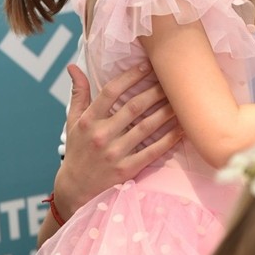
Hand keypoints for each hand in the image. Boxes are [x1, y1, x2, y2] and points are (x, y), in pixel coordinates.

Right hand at [52, 62, 181, 215]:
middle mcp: (102, 135)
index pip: (111, 92)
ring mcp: (115, 153)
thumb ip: (78, 93)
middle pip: (134, 107)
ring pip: (147, 127)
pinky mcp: (127, 170)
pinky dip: (169, 139)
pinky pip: (153, 151)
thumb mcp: (73, 121)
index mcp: (89, 121)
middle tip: (171, 79)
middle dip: (155, 91)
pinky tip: (181, 129)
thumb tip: (74, 66)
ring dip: (166, 112)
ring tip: (181, 100)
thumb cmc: (77, 151)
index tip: (147, 65)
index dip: (130, 76)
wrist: (75, 189)